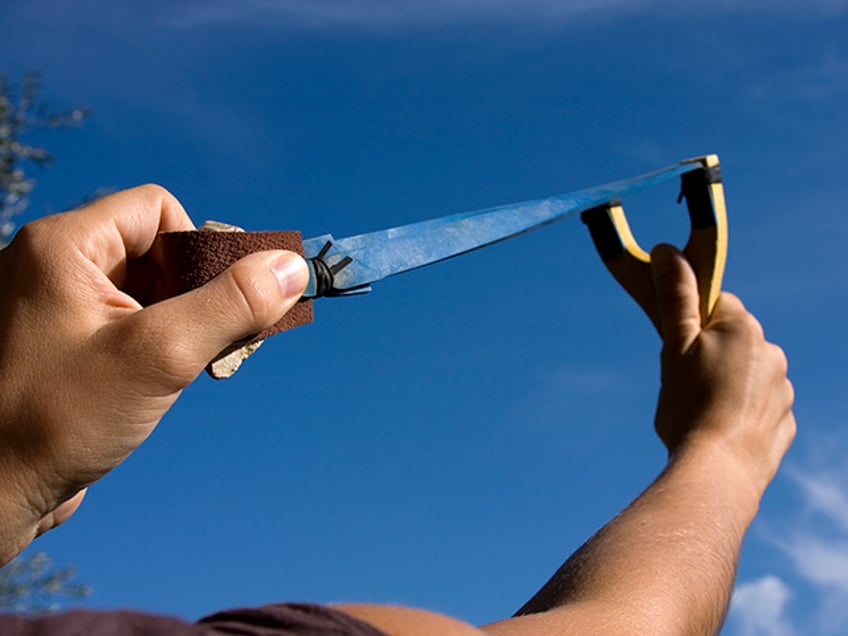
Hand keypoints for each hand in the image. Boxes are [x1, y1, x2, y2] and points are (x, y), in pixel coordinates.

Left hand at [0, 185, 308, 563]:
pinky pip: (128, 324)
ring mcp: (56, 308)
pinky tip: (159, 385)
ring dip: (182, 325)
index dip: (198, 250)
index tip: (213, 304)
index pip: (158, 210)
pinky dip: (159, 346)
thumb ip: (230, 305)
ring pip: (147, 291)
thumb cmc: (55, 421)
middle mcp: (54, 267)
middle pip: (156, 251)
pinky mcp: (63, 346)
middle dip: (196, 294)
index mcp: (63, 247)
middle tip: (207, 343)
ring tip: (179, 371)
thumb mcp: (159, 355)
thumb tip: (292, 267)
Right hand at [651, 244, 794, 494]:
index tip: (676, 345)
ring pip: (747, 375)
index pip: (717, 304)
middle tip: (681, 381)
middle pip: (732, 340)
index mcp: (744, 328)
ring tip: (698, 412)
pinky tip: (718, 430)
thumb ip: (675, 297)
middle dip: (708, 354)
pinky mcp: (784, 424)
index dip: (692, 321)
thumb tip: (668, 250)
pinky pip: (759, 408)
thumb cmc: (690, 406)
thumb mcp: (674, 346)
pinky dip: (740, 414)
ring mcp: (783, 391)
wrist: (719, 471)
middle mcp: (772, 353)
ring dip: (726, 384)